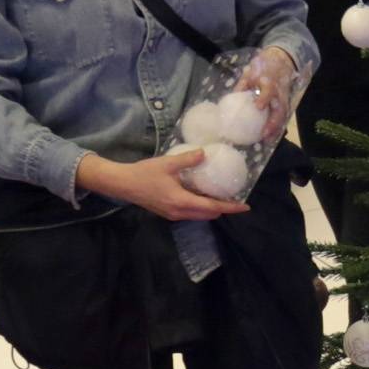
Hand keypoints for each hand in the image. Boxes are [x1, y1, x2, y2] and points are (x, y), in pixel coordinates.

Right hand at [77, 149, 247, 220]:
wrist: (122, 184)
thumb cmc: (144, 173)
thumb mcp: (168, 163)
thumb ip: (188, 159)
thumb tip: (206, 153)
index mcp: (182, 202)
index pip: (212, 207)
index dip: (230, 207)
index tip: (245, 206)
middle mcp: (180, 213)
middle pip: (209, 214)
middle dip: (223, 209)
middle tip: (234, 198)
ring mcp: (173, 215)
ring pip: (200, 215)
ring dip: (211, 208)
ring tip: (221, 196)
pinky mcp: (168, 213)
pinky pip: (191, 213)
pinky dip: (200, 207)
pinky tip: (202, 195)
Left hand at [236, 45, 296, 139]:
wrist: (281, 61)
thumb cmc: (263, 66)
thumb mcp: (250, 72)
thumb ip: (243, 85)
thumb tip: (232, 98)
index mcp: (270, 82)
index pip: (269, 90)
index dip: (264, 99)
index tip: (258, 107)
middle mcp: (279, 93)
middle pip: (280, 110)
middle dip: (273, 123)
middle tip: (264, 134)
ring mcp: (284, 99)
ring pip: (282, 116)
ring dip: (276, 129)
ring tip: (267, 141)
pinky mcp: (285, 104)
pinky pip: (282, 117)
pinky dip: (277, 128)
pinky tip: (270, 137)